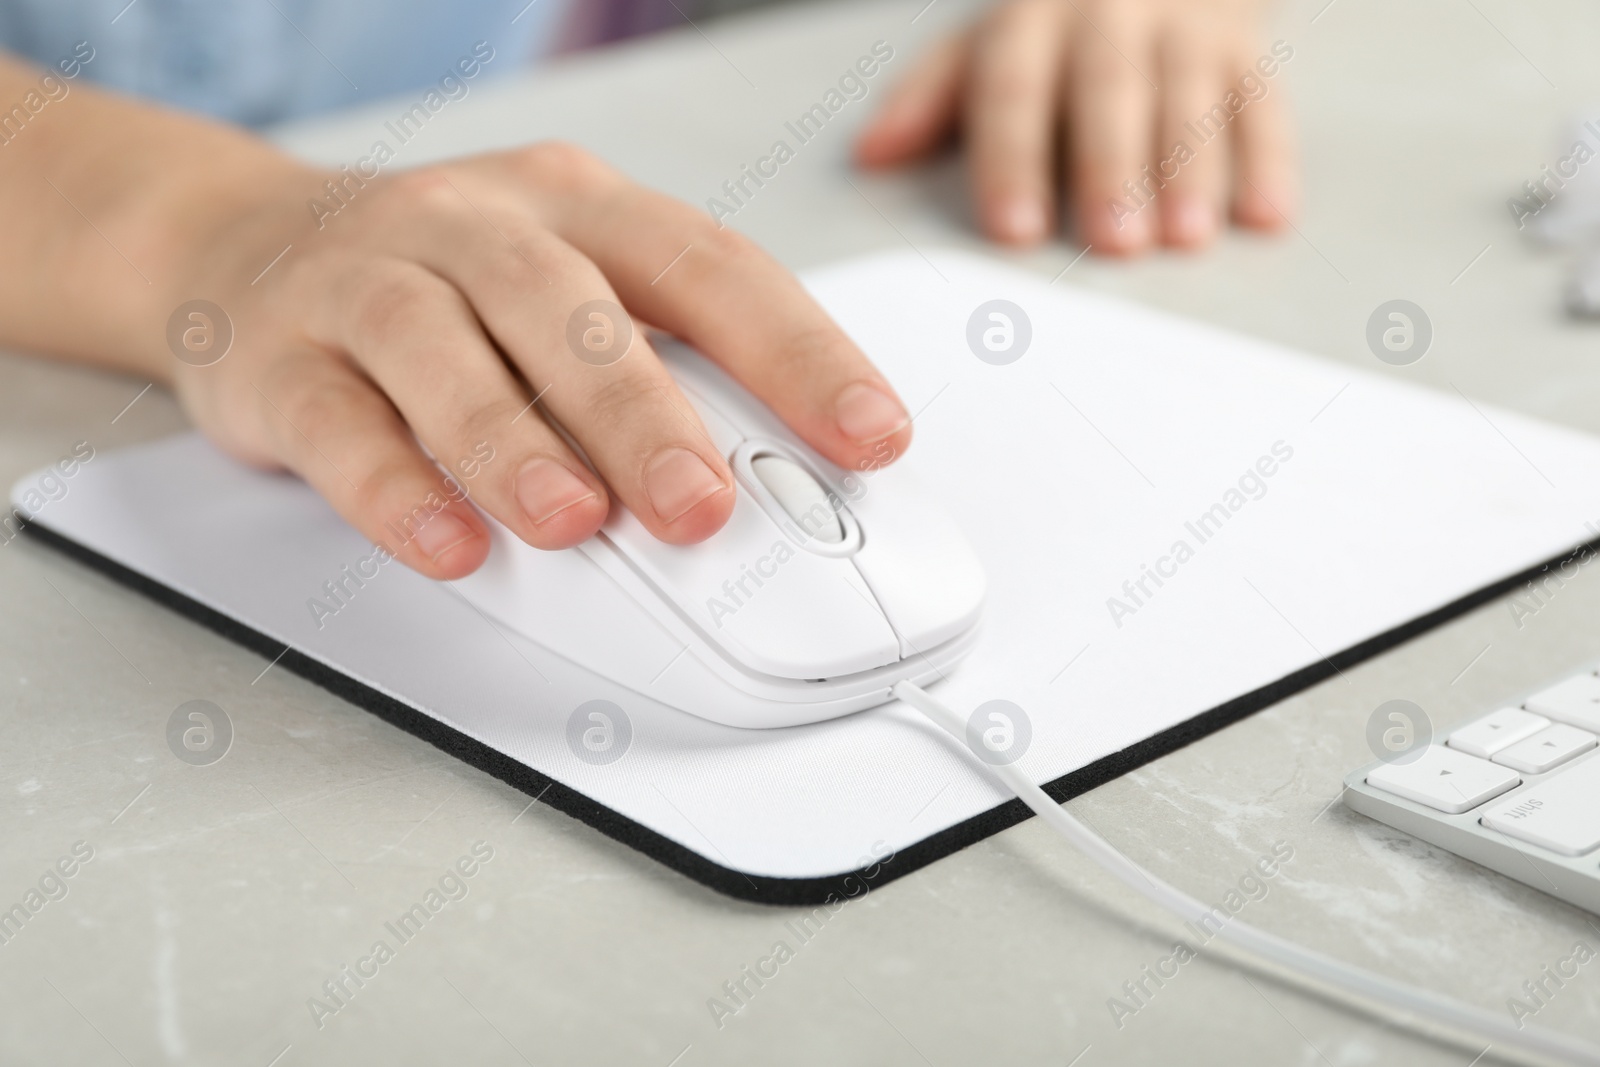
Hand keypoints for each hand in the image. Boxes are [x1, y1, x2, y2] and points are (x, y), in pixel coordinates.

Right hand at [171, 143, 913, 578]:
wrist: (246, 248)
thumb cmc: (449, 285)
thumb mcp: (569, 292)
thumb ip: (657, 370)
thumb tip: (769, 485)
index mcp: (580, 206)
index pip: (707, 266)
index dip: (796, 350)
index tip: (870, 434)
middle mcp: (477, 224)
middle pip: (570, 306)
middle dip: (646, 414)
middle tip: (704, 509)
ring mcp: (371, 280)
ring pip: (443, 350)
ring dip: (516, 443)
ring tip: (575, 524)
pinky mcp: (281, 357)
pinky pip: (337, 420)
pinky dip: (394, 485)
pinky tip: (447, 542)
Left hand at [855, 0, 1297, 253]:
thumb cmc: (1054, 27)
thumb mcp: (983, 45)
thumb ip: (929, 98)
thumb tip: (870, 155)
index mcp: (1031, 17)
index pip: (1014, 87)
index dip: (1012, 159)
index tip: (1014, 232)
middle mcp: (1110, 12)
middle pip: (1108, 91)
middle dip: (1111, 168)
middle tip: (1113, 245)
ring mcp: (1185, 26)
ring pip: (1189, 94)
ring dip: (1191, 169)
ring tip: (1184, 238)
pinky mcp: (1247, 46)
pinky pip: (1263, 99)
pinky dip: (1269, 159)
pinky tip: (1266, 217)